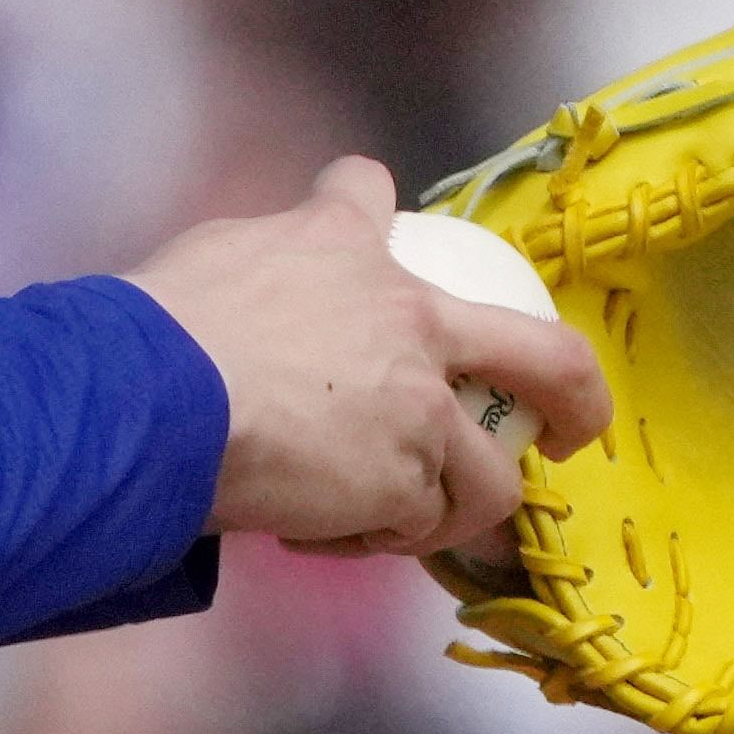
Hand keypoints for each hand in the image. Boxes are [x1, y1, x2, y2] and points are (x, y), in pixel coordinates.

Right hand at [127, 157, 614, 560]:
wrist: (157, 402)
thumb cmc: (157, 332)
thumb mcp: (208, 258)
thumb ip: (259, 266)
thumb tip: (251, 289)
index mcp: (342, 243)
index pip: (366, 194)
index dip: (368, 214)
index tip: (372, 233)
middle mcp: (412, 320)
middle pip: (542, 353)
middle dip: (576, 397)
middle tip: (573, 427)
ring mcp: (422, 408)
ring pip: (487, 477)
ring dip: (451, 508)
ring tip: (399, 528)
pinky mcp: (407, 484)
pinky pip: (413, 526)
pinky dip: (369, 539)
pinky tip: (315, 536)